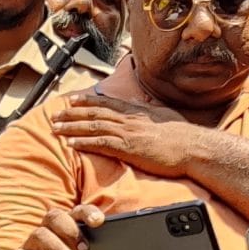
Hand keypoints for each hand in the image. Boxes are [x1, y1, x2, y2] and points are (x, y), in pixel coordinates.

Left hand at [50, 91, 202, 177]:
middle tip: (55, 115)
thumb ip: (148, 109)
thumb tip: (140, 103)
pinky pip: (101, 144)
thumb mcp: (164, 115)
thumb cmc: (182, 135)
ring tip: (56, 129)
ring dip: (72, 128)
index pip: (106, 102)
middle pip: (94, 113)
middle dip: (72, 114)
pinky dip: (84, 143)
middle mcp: (129, 119)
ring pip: (93, 127)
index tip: (71, 101)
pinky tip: (71, 144)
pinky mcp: (129, 148)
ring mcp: (128, 133)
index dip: (87, 101)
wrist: (193, 147)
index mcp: (136, 111)